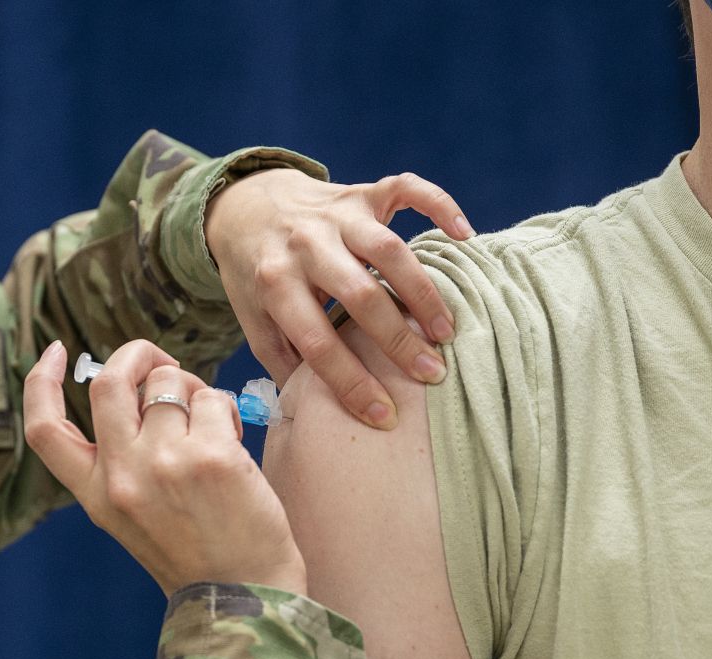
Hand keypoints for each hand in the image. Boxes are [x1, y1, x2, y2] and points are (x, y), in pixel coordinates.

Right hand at [24, 339, 307, 596]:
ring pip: (169, 382)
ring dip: (193, 389)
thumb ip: (123, 461)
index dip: (42, 381)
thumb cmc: (197, 555)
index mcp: (96, 494)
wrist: (245, 601)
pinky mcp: (213, 457)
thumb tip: (140, 387)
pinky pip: (212, 399)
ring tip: (210, 424)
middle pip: (107, 383)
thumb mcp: (133, 516)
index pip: (44, 430)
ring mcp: (165, 464)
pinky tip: (233, 441)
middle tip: (160, 360)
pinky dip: (224, 409)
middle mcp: (122, 476)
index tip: (57, 350)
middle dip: (135, 354)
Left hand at [206, 168, 474, 429]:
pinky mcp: (361, 194)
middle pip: (360, 295)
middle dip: (397, 340)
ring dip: (422, 291)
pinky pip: (406, 190)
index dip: (351, 382)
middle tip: (432, 374)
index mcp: (275, 284)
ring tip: (447, 331)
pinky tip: (464, 235)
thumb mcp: (252, 317)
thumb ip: (278, 359)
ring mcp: (337, 216)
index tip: (384, 415)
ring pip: (388, 249)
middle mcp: (306, 246)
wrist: (247, 206)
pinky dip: (440, 204)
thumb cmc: (257, 275)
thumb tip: (307, 412)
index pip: (317, 342)